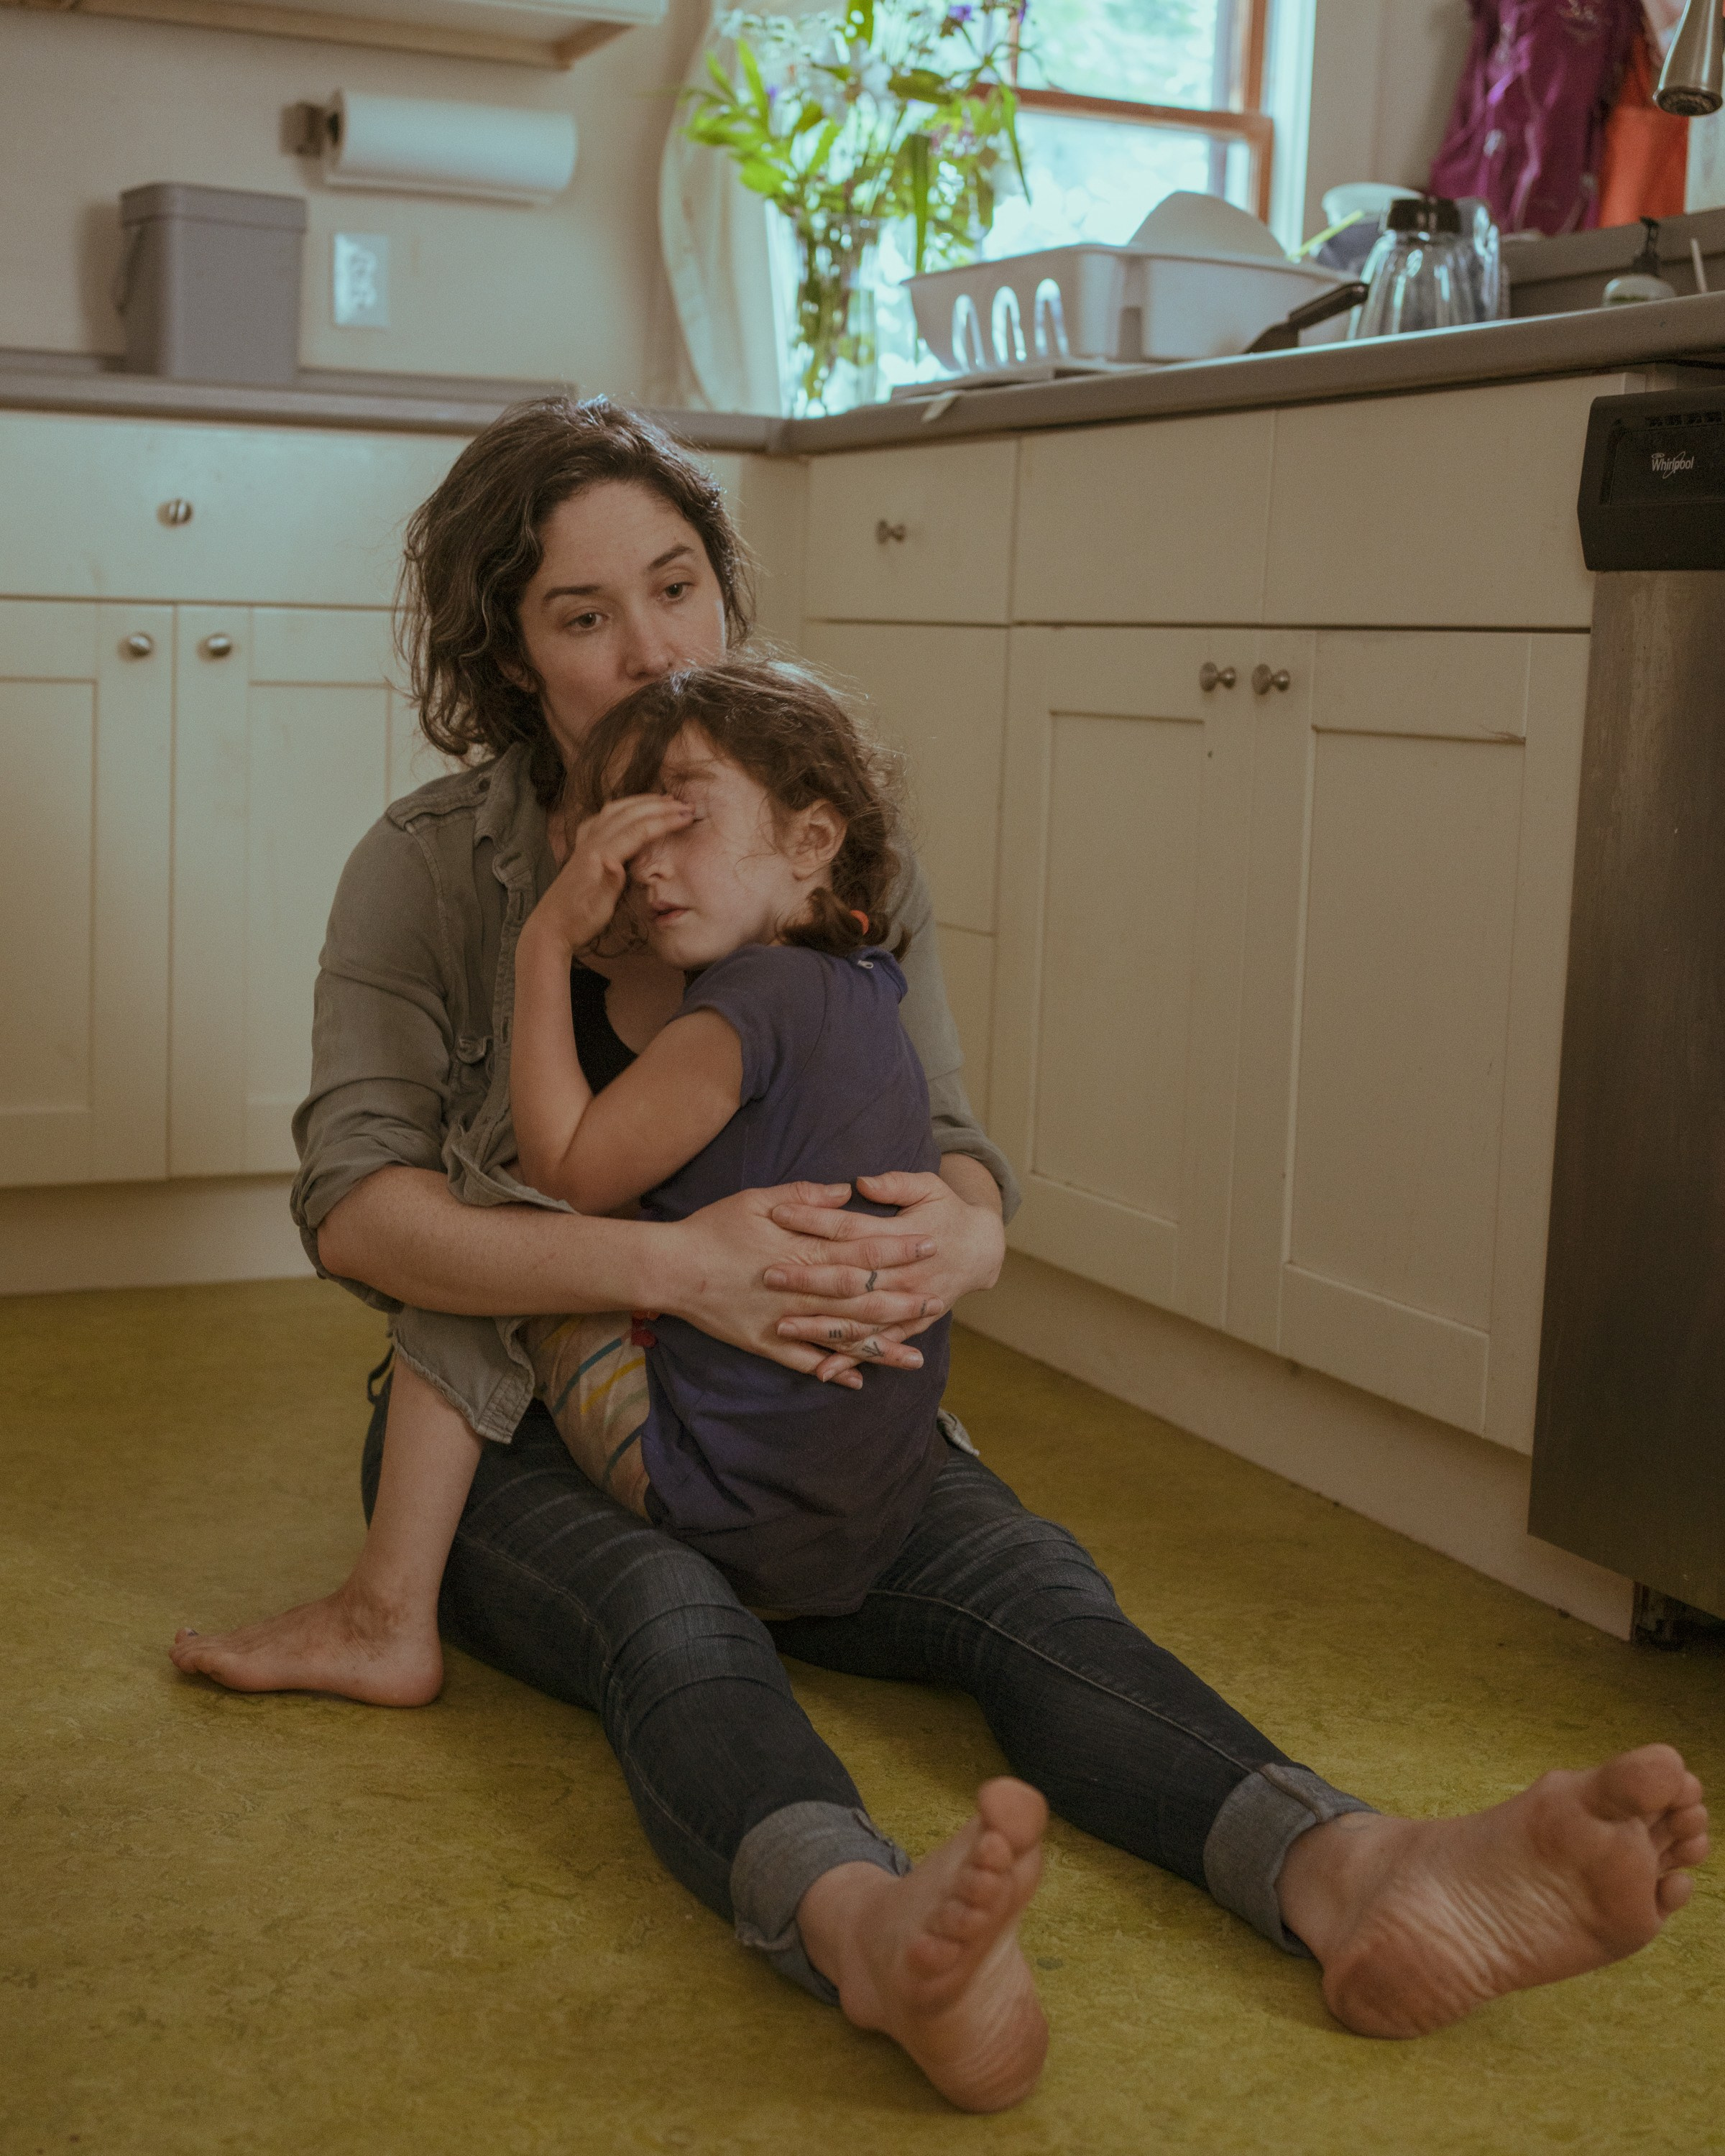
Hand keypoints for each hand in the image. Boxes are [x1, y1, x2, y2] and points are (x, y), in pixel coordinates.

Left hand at [528, 794, 692, 954]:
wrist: (550, 927)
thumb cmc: (578, 921)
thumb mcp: (597, 908)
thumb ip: (609, 883)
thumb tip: (615, 862)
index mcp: (599, 856)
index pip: (639, 830)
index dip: (664, 821)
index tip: (688, 817)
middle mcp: (591, 843)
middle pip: (629, 814)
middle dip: (659, 806)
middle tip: (685, 805)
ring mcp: (585, 843)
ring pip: (616, 810)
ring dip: (641, 802)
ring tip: (664, 799)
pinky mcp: (581, 848)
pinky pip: (603, 817)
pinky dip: (621, 808)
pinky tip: (627, 810)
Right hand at [662, 1182, 947, 1389]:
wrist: (671, 1268)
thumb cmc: (713, 1227)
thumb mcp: (757, 1199)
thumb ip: (805, 1197)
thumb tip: (846, 1192)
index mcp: (803, 1250)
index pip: (863, 1249)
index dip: (898, 1249)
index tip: (929, 1246)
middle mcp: (801, 1289)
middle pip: (863, 1296)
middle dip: (902, 1300)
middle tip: (938, 1301)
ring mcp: (784, 1320)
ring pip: (841, 1336)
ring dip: (880, 1345)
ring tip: (914, 1356)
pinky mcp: (765, 1342)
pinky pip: (805, 1361)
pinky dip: (831, 1370)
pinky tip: (857, 1380)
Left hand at [763, 1167, 1005, 1381]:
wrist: (980, 1249)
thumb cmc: (946, 1212)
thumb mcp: (928, 1186)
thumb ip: (895, 1183)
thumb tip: (861, 1183)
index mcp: (903, 1236)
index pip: (850, 1228)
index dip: (813, 1219)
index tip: (778, 1213)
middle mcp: (904, 1275)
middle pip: (848, 1278)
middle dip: (807, 1278)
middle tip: (768, 1276)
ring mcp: (908, 1304)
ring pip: (859, 1319)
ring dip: (820, 1326)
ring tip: (781, 1327)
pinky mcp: (911, 1325)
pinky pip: (877, 1344)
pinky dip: (851, 1359)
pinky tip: (823, 1371)